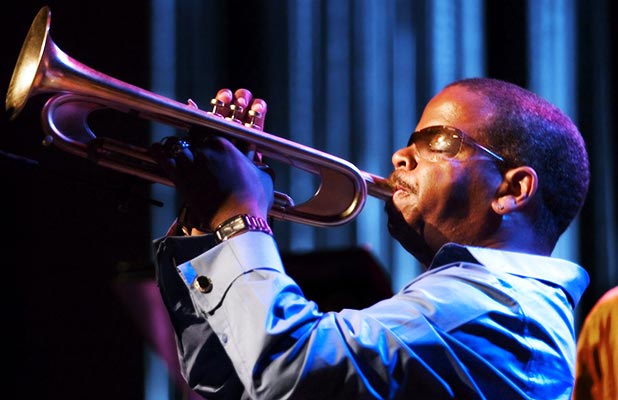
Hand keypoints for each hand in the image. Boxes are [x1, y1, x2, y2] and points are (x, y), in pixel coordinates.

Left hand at [150, 88, 273, 232]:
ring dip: (174, 148)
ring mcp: (193, 163)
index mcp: (227, 145)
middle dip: (191, 141)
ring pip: (177, 147)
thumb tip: (263, 166)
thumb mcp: (264, 178)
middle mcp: (208, 150)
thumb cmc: (253, 199)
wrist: (239, 219)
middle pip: (192, 138)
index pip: (212, 130)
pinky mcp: (181, 177)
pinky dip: (158, 152)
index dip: (206, 135)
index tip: (204, 136)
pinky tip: (155, 149)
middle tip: (188, 144)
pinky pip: (164, 159)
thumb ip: (260, 167)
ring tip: (170, 147)